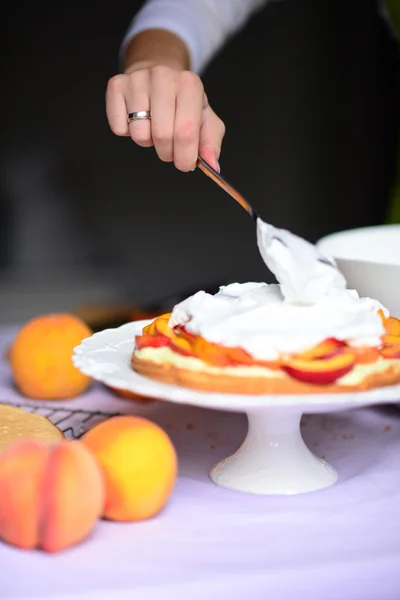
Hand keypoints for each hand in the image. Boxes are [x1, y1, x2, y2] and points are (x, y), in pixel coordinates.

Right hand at [106, 65, 224, 171]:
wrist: (157, 75)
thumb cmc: (182, 102)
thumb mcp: (205, 119)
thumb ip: (210, 143)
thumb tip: (212, 164)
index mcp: (189, 84)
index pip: (186, 132)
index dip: (185, 156)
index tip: (185, 164)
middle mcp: (163, 76)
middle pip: (162, 135)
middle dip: (167, 152)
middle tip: (170, 147)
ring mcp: (137, 79)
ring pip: (139, 134)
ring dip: (147, 141)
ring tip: (153, 127)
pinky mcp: (116, 85)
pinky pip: (119, 128)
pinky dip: (127, 132)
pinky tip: (137, 118)